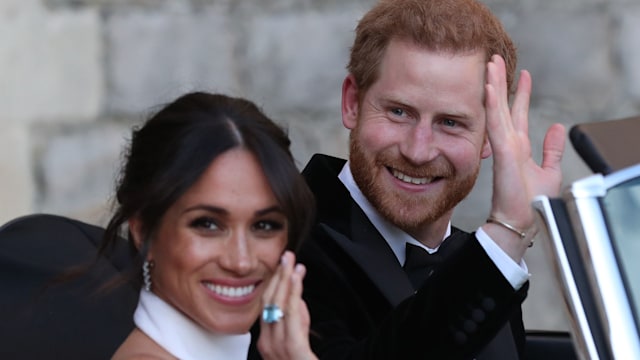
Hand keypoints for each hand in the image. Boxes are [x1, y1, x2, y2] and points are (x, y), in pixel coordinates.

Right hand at [257, 251, 316, 359]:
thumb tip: (297, 298)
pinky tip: (296, 278)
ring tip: (291, 261)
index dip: (273, 284)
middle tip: (285, 256)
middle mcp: (267, 345)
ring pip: (279, 305)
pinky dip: (293, 293)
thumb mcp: (298, 342)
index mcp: (266, 344)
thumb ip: (297, 320)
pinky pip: (291, 315)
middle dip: (277, 277)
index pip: (266, 307)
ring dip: (285, 279)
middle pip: (269, 303)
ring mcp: (277, 348)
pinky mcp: (292, 348)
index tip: (280, 266)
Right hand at [482, 54, 565, 261]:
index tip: (523, 74)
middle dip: (500, 82)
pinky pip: (496, 124)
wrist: (521, 221)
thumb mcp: (549, 171)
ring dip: (493, 86)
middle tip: (496, 59)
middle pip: (503, 106)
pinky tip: (489, 89)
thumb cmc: (531, 203)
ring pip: (496, 110)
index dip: (520, 93)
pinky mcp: (502, 152)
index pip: (518, 114)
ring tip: (491, 65)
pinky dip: (492, 105)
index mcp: (519, 147)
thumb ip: (552, 149)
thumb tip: (557, 127)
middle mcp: (509, 143)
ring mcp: (503, 147)